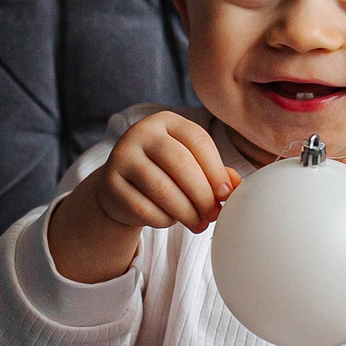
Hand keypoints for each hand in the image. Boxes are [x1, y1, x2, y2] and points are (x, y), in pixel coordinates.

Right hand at [47, 112, 239, 283]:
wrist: (121, 187)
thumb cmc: (165, 174)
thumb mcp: (190, 165)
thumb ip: (215, 172)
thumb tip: (236, 187)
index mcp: (166, 122)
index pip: (198, 140)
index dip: (215, 169)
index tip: (225, 194)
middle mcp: (141, 133)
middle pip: (180, 163)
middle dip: (202, 194)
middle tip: (213, 214)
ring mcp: (122, 156)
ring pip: (161, 188)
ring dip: (186, 212)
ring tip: (198, 224)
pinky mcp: (110, 183)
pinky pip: (143, 207)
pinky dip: (163, 219)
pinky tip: (171, 220)